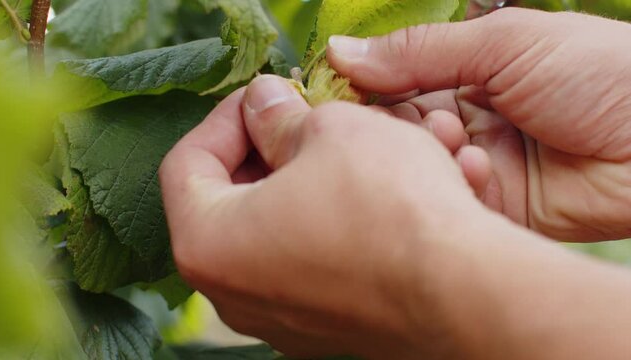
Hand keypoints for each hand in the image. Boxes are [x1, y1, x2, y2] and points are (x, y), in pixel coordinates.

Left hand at [160, 75, 498, 357]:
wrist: (466, 294)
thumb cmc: (389, 209)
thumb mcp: (331, 131)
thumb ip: (281, 116)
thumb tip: (265, 105)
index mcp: (209, 244)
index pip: (188, 164)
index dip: (227, 117)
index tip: (266, 96)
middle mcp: (236, 294)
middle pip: (234, 201)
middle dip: (273, 149)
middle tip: (306, 117)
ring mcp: (282, 319)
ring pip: (284, 230)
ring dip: (316, 181)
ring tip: (358, 147)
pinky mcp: (329, 330)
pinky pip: (320, 260)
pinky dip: (341, 221)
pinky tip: (382, 192)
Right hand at [327, 8, 630, 241]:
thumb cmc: (603, 71)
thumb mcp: (506, 42)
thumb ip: (419, 52)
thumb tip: (340, 53)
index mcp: (466, 73)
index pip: (393, 83)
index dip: (363, 90)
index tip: (332, 98)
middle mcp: (465, 119)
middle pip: (397, 129)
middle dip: (393, 126)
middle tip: (400, 120)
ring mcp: (479, 165)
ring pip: (418, 167)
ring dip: (427, 154)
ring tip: (453, 138)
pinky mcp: (495, 207)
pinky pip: (453, 200)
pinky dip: (457, 185)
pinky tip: (478, 169)